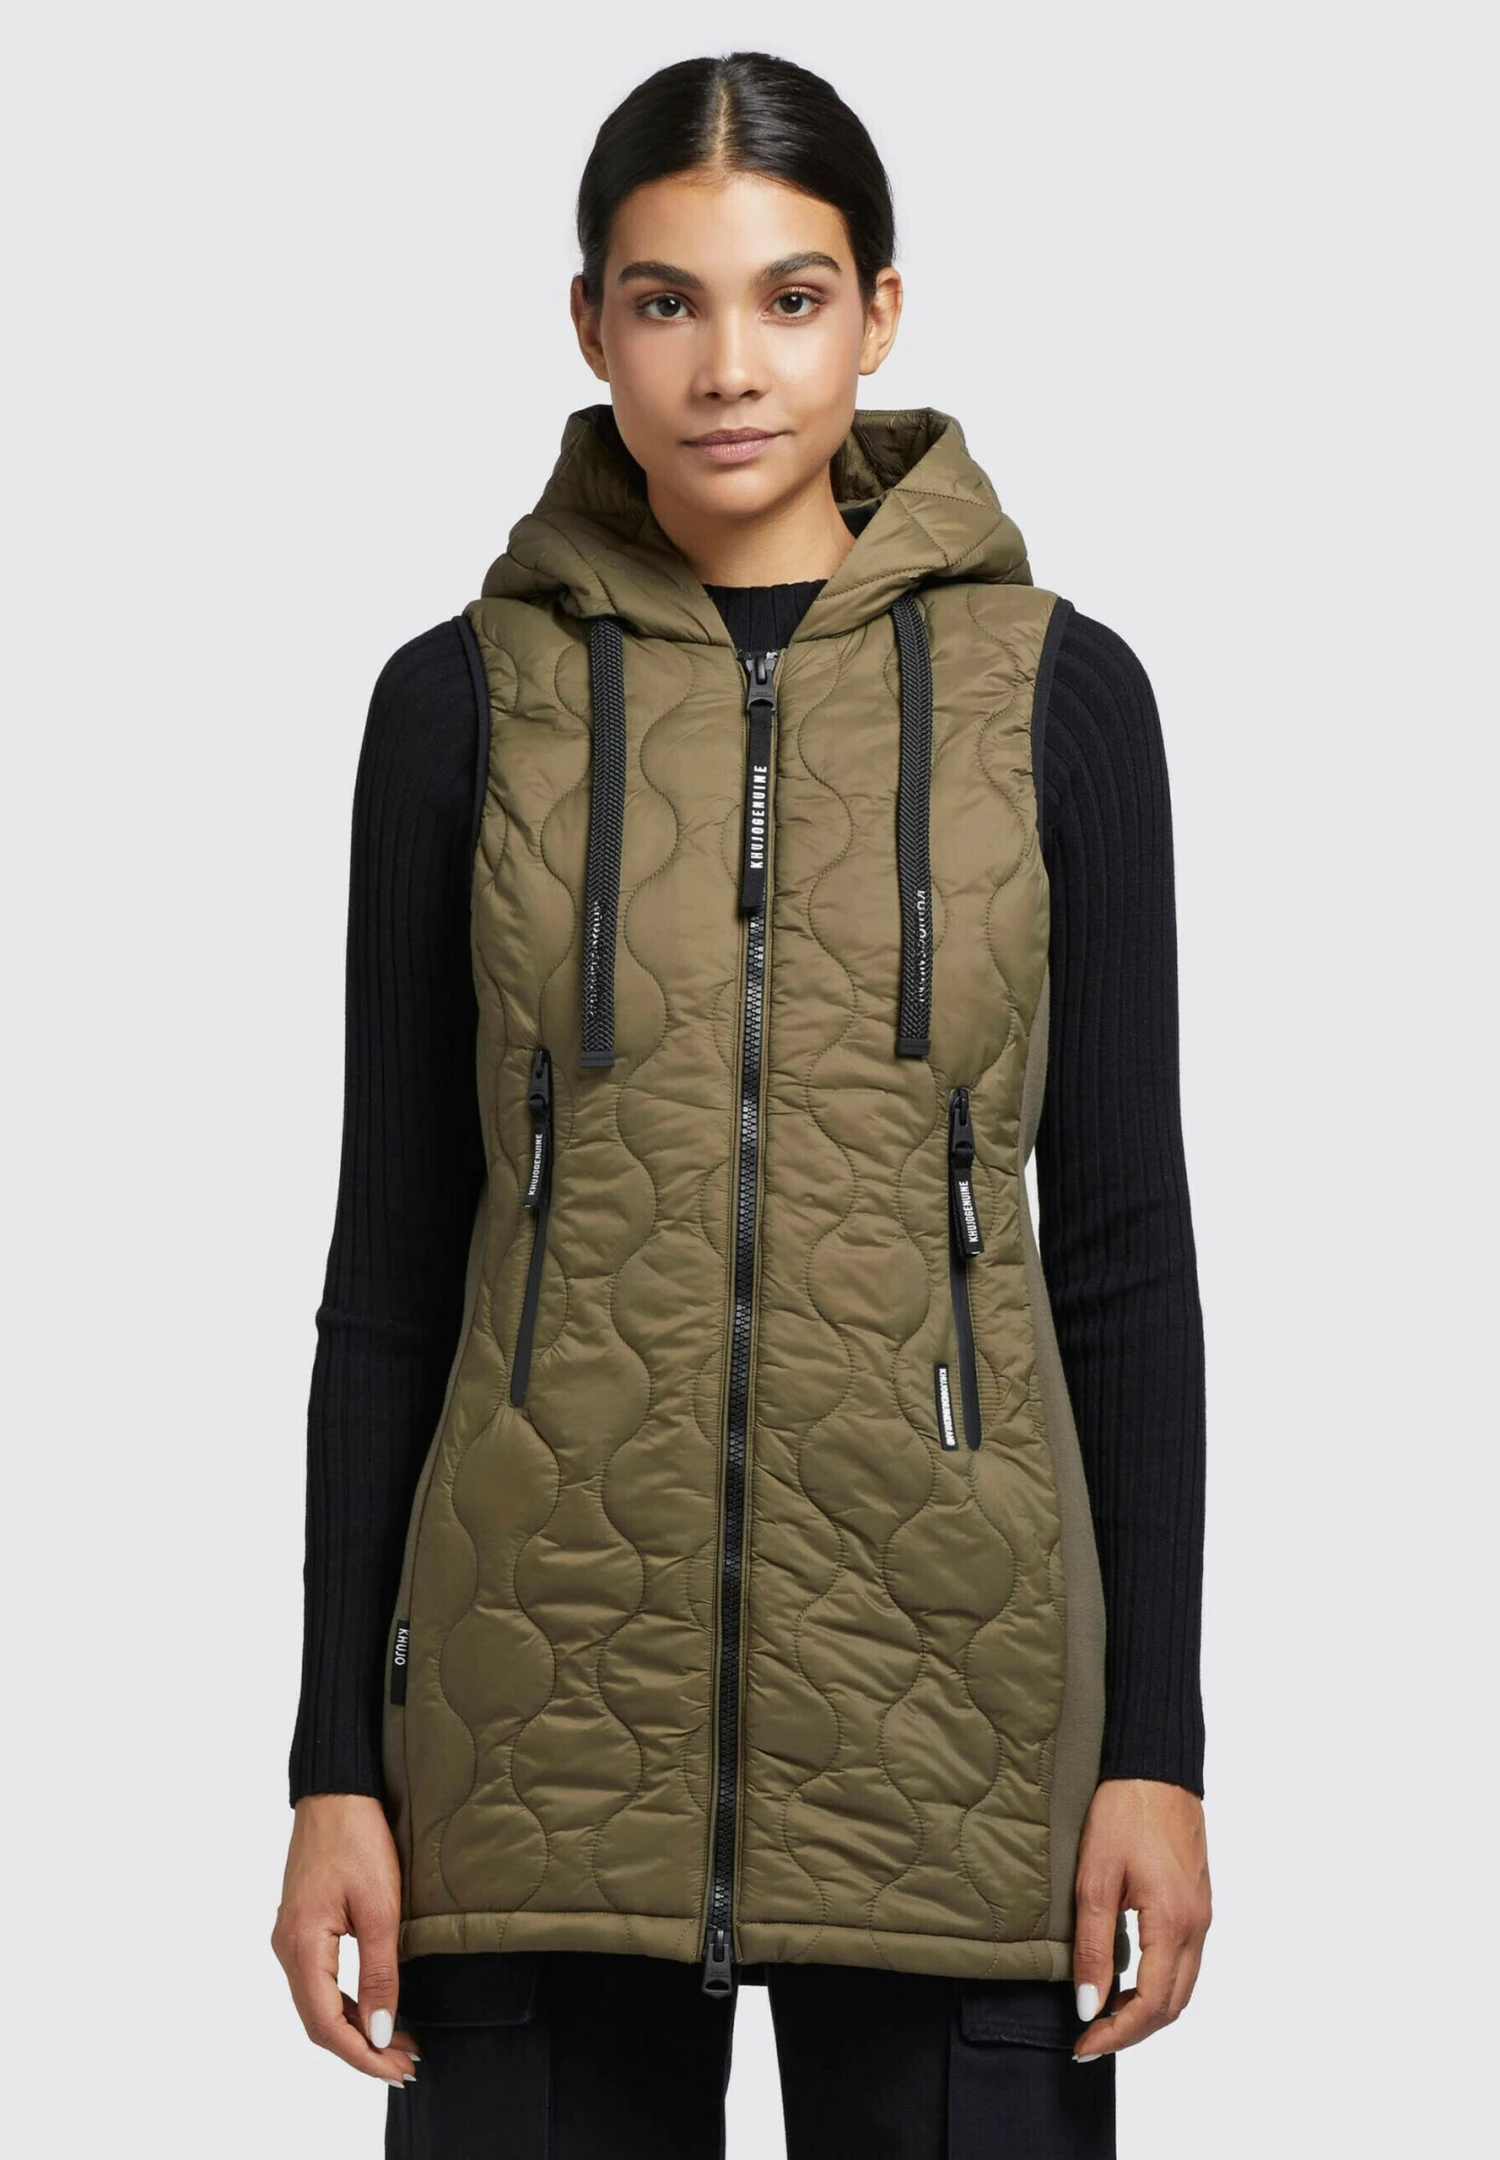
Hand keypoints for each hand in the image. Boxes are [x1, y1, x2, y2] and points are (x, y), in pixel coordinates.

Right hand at [271, 1793, 420, 2083]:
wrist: (337, 1790)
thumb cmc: (358, 1838)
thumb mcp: (380, 1906)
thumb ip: (380, 1972)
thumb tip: (380, 2031)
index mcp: (301, 1946)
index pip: (326, 2024)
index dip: (362, 2055)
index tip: (398, 2070)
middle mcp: (287, 1949)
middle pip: (318, 2022)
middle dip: (361, 2049)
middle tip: (406, 2064)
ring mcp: (291, 1938)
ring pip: (318, 2004)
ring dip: (355, 2029)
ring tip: (398, 2044)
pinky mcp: (302, 1928)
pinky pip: (319, 1982)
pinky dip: (346, 2004)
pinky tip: (374, 2010)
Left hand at [1070, 1777, 1210, 2060]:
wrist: (1154, 1766)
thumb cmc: (1123, 1812)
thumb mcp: (1095, 1879)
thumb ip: (1093, 1947)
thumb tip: (1089, 2007)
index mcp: (1174, 1923)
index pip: (1152, 2005)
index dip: (1117, 2034)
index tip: (1083, 2045)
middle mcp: (1197, 1926)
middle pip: (1173, 2006)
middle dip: (1133, 2031)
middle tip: (1090, 2038)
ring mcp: (1201, 1915)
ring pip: (1182, 1986)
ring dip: (1146, 2010)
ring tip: (1103, 2014)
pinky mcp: (1197, 1902)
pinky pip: (1184, 1961)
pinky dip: (1158, 1984)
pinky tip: (1126, 1978)